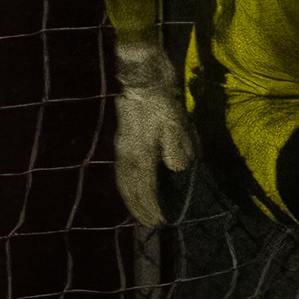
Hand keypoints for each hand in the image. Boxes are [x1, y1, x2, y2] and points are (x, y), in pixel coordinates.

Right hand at [111, 39, 189, 229]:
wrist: (140, 76)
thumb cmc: (160, 99)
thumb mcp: (174, 121)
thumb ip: (176, 147)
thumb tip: (177, 169)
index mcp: (140, 152)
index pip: (144, 187)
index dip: (151, 205)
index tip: (159, 219)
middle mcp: (127, 153)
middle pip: (130, 188)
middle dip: (139, 207)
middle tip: (149, 223)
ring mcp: (122, 146)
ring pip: (123, 180)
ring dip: (131, 198)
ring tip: (139, 211)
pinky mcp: (122, 140)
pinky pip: (122, 170)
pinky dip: (126, 184)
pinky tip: (132, 186)